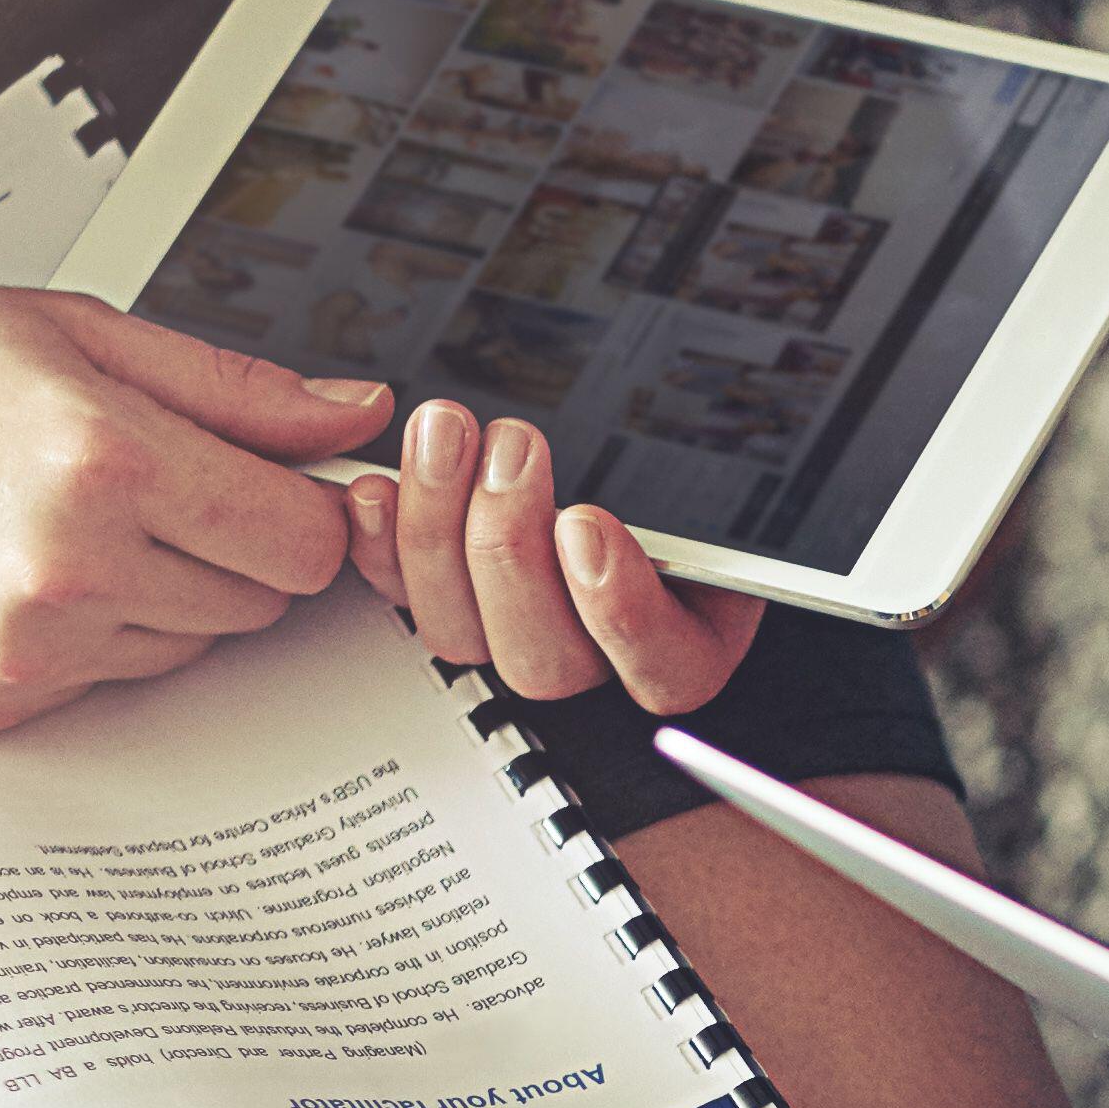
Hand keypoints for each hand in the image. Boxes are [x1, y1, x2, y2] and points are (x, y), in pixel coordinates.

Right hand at [0, 283, 395, 729]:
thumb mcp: (70, 329)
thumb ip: (233, 386)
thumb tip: (355, 413)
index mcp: (107, 460)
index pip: (306, 539)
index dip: (299, 504)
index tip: (264, 478)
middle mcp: (73, 568)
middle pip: (261, 599)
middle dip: (230, 541)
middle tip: (143, 479)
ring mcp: (29, 649)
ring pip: (192, 645)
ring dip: (164, 589)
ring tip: (64, 514)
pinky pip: (111, 681)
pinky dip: (92, 631)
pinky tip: (15, 563)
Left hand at [348, 395, 767, 717]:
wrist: (650, 445)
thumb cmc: (695, 465)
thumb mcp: (733, 470)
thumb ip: (729, 484)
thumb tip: (719, 468)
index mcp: (687, 643)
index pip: (663, 671)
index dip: (619, 612)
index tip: (590, 525)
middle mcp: (597, 656)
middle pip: (542, 661)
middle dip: (511, 549)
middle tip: (515, 448)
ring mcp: (517, 630)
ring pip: (461, 636)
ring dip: (440, 530)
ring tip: (448, 436)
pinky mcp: (451, 596)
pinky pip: (402, 600)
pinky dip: (380, 544)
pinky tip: (375, 488)